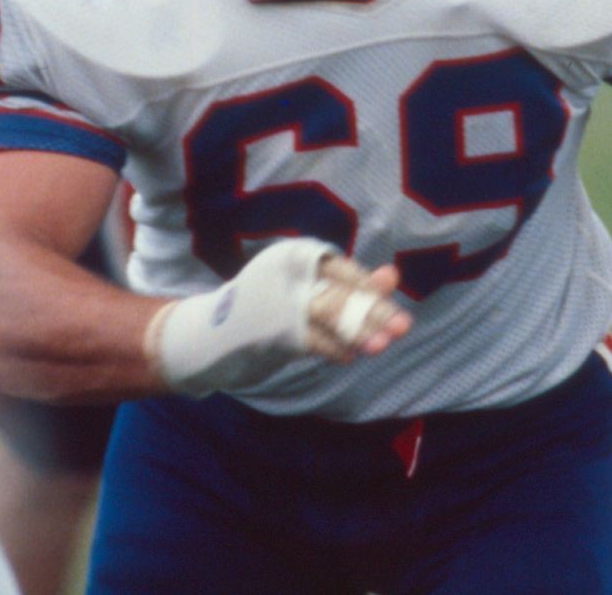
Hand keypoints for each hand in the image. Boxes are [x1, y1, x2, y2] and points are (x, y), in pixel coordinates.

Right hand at [147, 237, 411, 396]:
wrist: (208, 333)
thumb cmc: (266, 308)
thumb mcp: (307, 291)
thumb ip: (350, 286)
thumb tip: (393, 277)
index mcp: (295, 255)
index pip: (341, 270)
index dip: (369, 289)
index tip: (394, 303)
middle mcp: (286, 272)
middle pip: (338, 293)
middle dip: (372, 312)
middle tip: (403, 328)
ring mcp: (276, 300)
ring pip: (327, 315)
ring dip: (357, 332)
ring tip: (381, 346)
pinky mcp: (268, 328)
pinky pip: (308, 338)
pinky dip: (331, 347)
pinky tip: (349, 355)